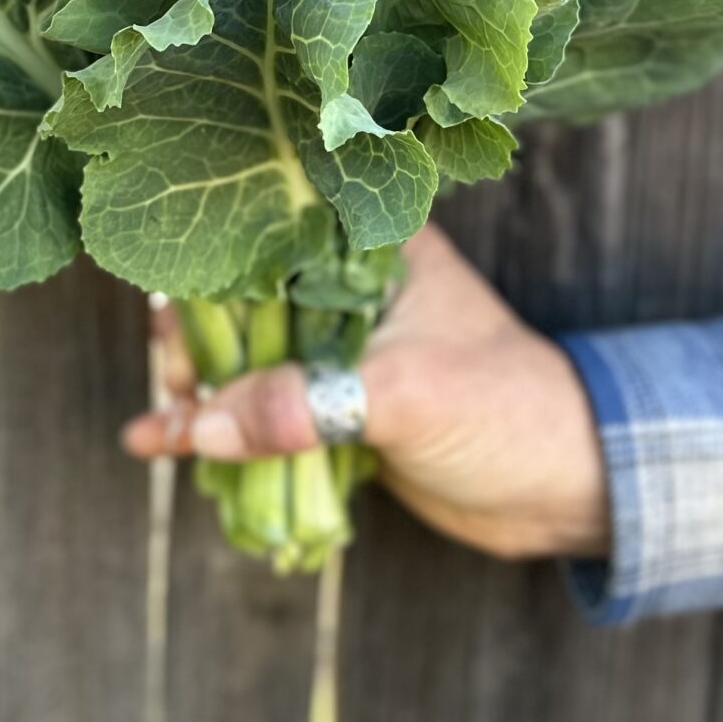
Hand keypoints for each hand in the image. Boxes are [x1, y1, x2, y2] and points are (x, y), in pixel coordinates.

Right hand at [121, 223, 611, 561]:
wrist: (567, 490)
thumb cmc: (507, 409)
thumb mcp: (405, 396)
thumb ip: (302, 404)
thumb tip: (202, 427)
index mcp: (374, 247)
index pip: (273, 231)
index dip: (214, 262)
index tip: (166, 301)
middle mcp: (347, 288)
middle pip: (241, 297)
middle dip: (194, 337)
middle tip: (170, 381)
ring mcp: (336, 351)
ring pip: (241, 358)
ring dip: (195, 389)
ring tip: (160, 423)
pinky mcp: (332, 410)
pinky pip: (255, 413)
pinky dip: (209, 430)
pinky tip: (156, 446)